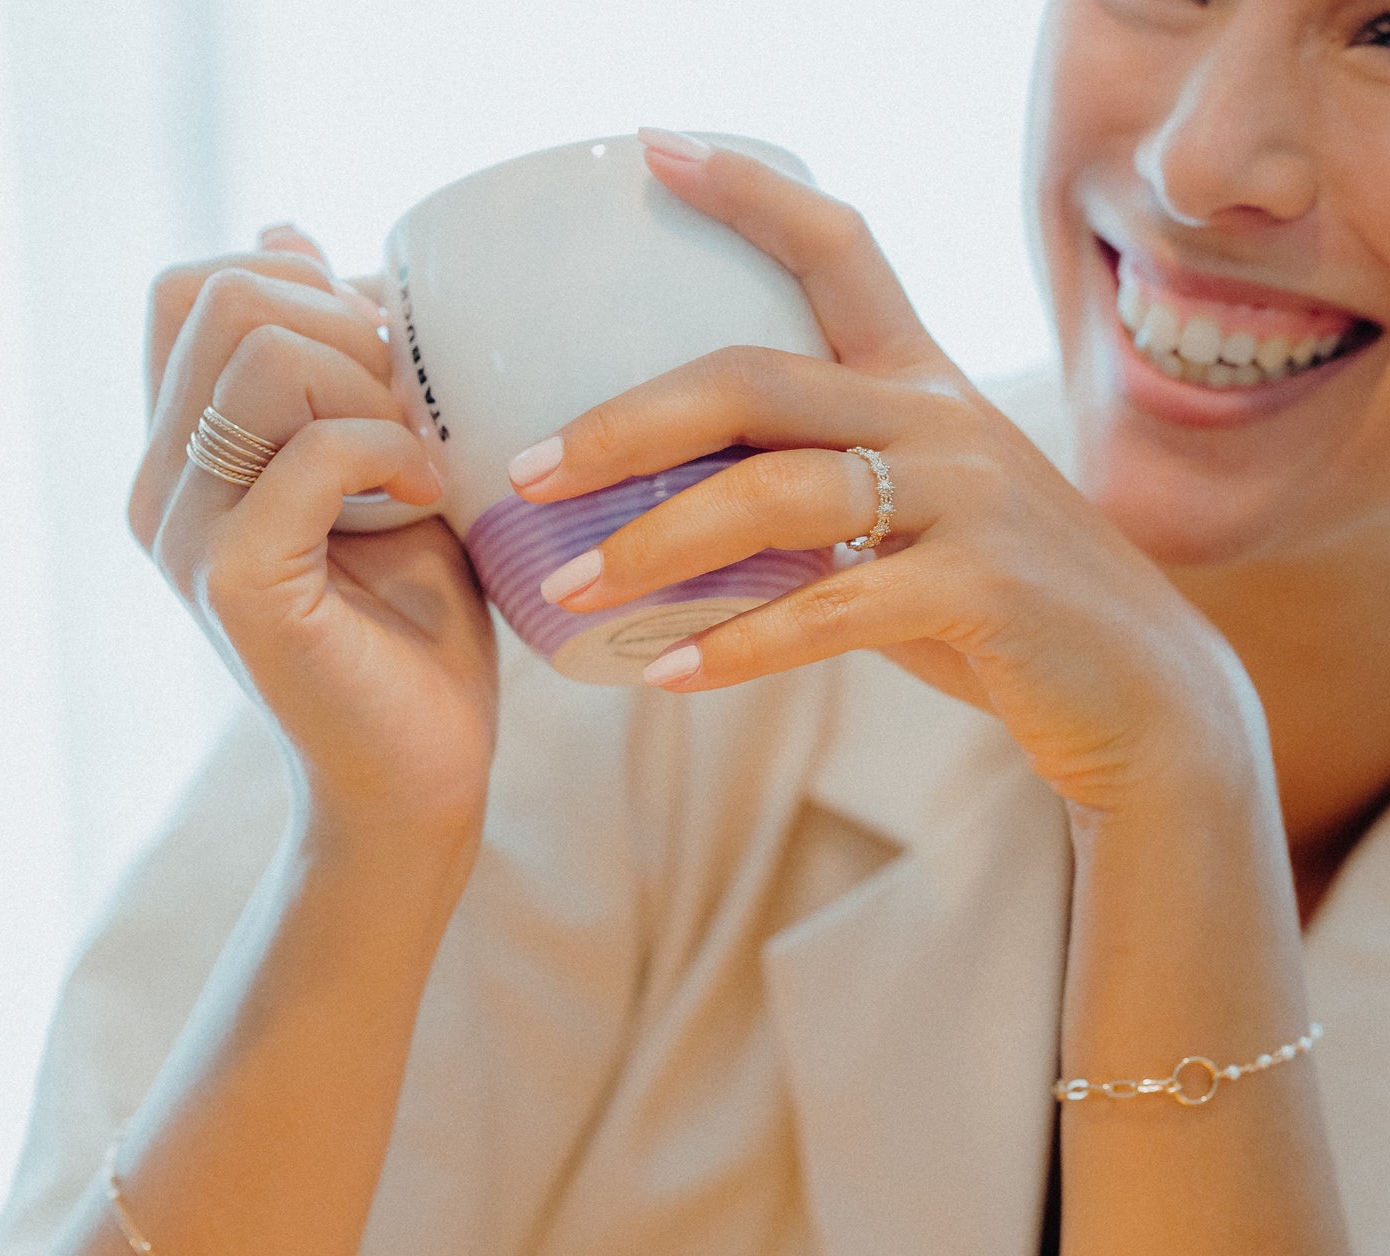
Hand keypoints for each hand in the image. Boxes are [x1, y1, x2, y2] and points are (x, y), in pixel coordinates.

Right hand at [130, 225, 497, 833]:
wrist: (417, 774)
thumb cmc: (413, 632)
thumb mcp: (386, 473)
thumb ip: (336, 369)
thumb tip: (288, 232)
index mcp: (187, 455)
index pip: (192, 290)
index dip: (303, 290)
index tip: (388, 371)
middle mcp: (163, 487)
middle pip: (218, 295)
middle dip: (344, 329)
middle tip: (413, 417)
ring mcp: (189, 533)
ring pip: (258, 349)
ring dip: (372, 388)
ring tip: (424, 463)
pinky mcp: (238, 581)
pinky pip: (310, 450)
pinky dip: (391, 451)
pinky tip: (432, 497)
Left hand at [514, 137, 1261, 812]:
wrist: (1138, 690)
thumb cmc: (999, 607)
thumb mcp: (913, 522)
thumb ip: (817, 498)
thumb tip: (674, 517)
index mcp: (922, 384)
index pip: (837, 250)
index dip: (746, 194)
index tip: (654, 153)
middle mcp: (943, 417)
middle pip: (756, 378)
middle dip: (628, 420)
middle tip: (530, 470)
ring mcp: (971, 496)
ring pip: (777, 494)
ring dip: (656, 545)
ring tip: (567, 589)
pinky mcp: (985, 586)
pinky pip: (830, 609)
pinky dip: (737, 645)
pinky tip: (665, 674)